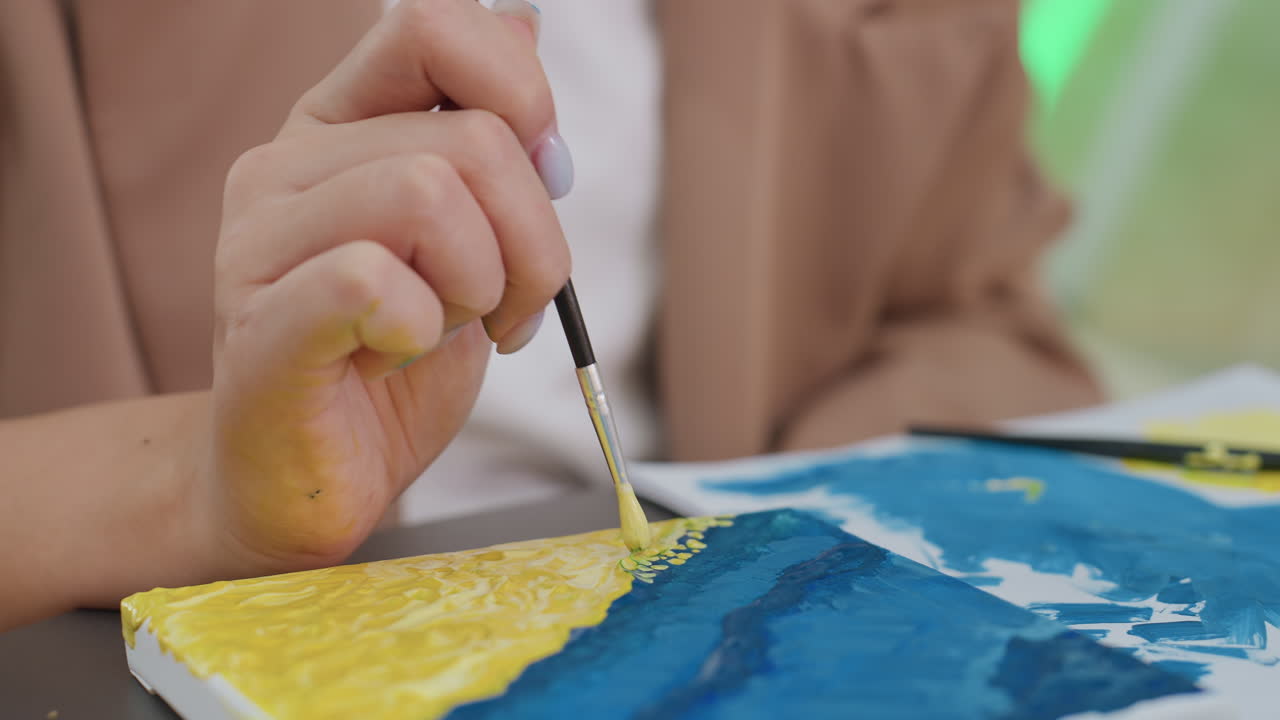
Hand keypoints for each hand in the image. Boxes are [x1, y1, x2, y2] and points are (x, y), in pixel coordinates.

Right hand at [202, 0, 569, 573]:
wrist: (310, 474)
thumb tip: (524, 26)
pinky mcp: (260, 328)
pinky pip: (371, 280)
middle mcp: (286, 166)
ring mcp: (259, 243)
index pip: (431, 27)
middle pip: (470, 140)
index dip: (519, 92)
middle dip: (533, 240)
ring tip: (450, 331)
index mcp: (338, 128)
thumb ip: (484, 137)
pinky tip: (399, 356)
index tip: (545, 175)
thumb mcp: (467, 237)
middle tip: (508, 306)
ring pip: (429, 195)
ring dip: (481, 284)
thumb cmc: (390, 358)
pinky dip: (423, 325)